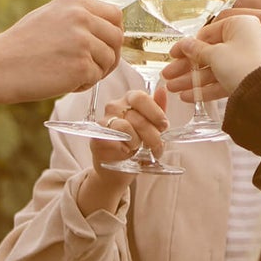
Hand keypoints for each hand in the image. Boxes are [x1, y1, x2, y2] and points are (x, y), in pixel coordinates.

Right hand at [0, 0, 122, 101]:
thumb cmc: (19, 46)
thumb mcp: (49, 17)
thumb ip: (77, 18)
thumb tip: (106, 28)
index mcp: (74, 3)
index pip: (114, 14)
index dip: (112, 33)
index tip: (104, 45)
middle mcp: (81, 18)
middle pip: (117, 37)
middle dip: (110, 55)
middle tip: (92, 67)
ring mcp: (83, 42)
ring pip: (110, 60)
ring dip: (96, 72)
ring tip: (70, 75)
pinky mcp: (81, 66)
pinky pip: (96, 78)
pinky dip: (83, 85)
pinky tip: (63, 83)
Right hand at [75, 82, 169, 213]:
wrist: (119, 169)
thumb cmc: (138, 145)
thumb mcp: (153, 127)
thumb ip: (158, 109)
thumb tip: (162, 90)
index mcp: (129, 100)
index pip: (140, 97)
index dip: (154, 112)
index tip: (163, 125)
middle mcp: (114, 107)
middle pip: (137, 117)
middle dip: (152, 135)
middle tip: (156, 147)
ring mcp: (103, 123)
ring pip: (125, 128)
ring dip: (138, 143)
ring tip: (140, 150)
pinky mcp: (96, 139)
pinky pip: (113, 141)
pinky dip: (124, 149)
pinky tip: (127, 153)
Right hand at [162, 13, 260, 99]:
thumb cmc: (241, 65)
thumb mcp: (214, 54)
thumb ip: (197, 50)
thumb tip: (185, 44)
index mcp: (240, 25)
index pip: (207, 33)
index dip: (187, 46)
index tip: (172, 55)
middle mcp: (245, 40)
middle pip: (209, 53)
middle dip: (186, 67)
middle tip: (168, 75)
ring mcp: (246, 60)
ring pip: (214, 69)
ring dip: (192, 79)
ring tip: (173, 89)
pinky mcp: (246, 78)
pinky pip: (222, 80)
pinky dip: (206, 88)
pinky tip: (188, 97)